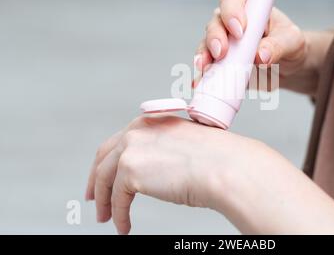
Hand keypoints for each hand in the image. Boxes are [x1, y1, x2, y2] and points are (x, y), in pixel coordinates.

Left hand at [86, 115, 333, 234]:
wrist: (224, 167)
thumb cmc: (216, 158)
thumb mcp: (183, 145)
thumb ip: (163, 150)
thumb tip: (155, 168)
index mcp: (151, 122)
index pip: (119, 142)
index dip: (108, 162)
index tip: (104, 176)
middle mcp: (137, 131)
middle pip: (104, 158)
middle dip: (97, 181)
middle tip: (94, 199)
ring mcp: (132, 149)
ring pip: (106, 180)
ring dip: (105, 202)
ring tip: (107, 218)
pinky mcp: (130, 171)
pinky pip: (117, 200)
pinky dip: (118, 215)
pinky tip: (124, 226)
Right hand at [194, 0, 333, 94]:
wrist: (287, 67)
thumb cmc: (289, 45)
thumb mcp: (292, 41)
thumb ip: (277, 46)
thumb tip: (260, 55)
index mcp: (249, 7)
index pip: (234, 1)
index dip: (232, 12)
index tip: (239, 30)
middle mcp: (231, 22)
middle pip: (215, 24)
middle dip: (215, 38)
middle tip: (222, 53)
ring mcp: (223, 44)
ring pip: (206, 46)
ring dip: (204, 57)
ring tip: (206, 69)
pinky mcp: (220, 64)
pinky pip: (208, 68)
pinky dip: (203, 75)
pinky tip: (201, 81)